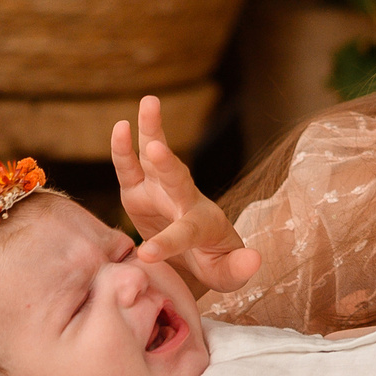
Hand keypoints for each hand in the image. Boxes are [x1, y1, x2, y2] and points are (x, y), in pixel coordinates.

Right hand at [114, 95, 260, 296]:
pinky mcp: (138, 193)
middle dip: (167, 164)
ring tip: (150, 102)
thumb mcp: (227, 272)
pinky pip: (129, 168)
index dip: (167, 242)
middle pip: (176, 178)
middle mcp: (182, 201)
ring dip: (153, 131)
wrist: (199, 251)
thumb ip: (238, 268)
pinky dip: (123, 149)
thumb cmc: (215, 262)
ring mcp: (160, 192)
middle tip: (158, 148)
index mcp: (203, 224)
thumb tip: (255, 260)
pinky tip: (121, 126)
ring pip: (155, 158)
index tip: (148, 253)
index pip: (185, 232)